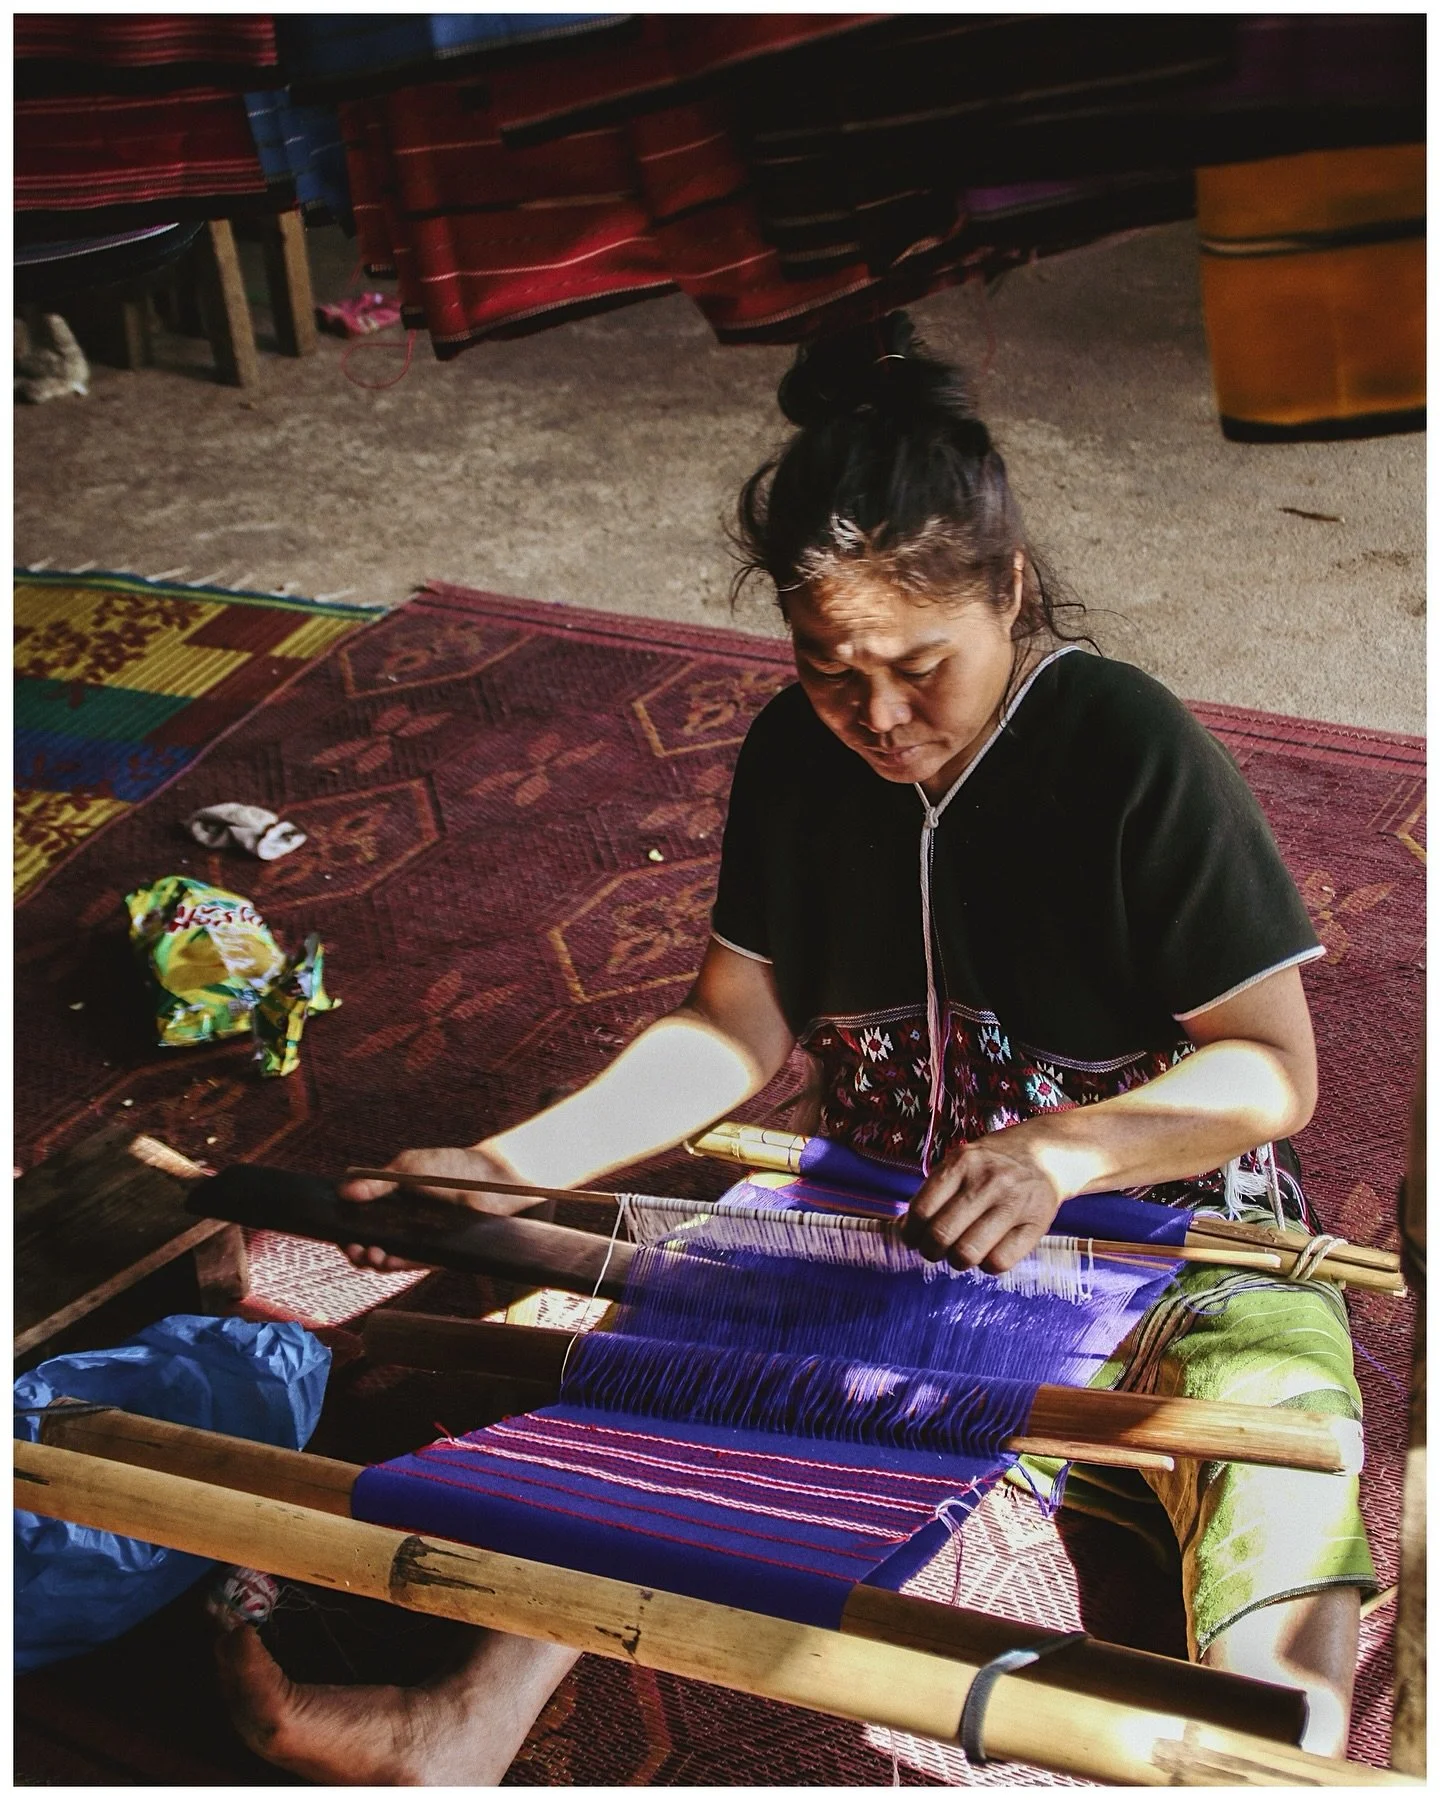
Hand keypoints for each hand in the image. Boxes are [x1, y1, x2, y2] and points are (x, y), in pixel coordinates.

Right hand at [339, 1144, 525, 1272]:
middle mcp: (403, 1224)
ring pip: (388, 1259)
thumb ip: (377, 1183)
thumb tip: (343, 1192)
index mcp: (392, 1203)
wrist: (491, 1177)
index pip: (361, 1222)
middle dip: (355, 1250)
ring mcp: (419, 1240)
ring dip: (372, 1260)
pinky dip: (396, 1265)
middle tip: (351, 1247)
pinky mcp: (438, 1253)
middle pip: (369, 1244)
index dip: (345, 1229)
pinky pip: (413, 1264)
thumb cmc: (451, 1166)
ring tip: (368, 1254)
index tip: (336, 1231)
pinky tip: (385, 1260)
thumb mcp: (408, 1168)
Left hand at [902, 1134, 1062, 1272]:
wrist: (1047, 1154)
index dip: (910, 1233)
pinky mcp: (1036, 1225)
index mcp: (962, 1163)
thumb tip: (903, 1228)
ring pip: (968, 1253)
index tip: (913, 1239)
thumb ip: (933, 1192)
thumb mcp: (960, 1164)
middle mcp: (987, 1181)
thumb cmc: (992, 1164)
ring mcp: (1013, 1203)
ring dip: (956, 1261)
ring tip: (960, 1252)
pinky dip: (986, 1266)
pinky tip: (987, 1252)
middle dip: (930, 1251)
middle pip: (941, 1235)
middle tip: (934, 1250)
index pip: (921, 1210)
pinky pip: (999, 1263)